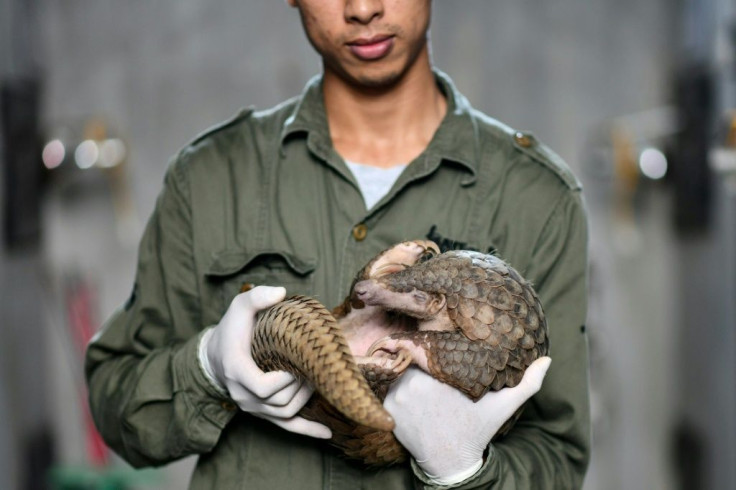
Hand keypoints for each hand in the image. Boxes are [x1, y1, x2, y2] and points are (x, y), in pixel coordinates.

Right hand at [203, 285, 330, 438]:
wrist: (218, 355)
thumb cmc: (233, 329)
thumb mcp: (239, 306)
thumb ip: (256, 296)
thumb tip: (280, 292)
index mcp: (237, 370)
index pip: (260, 387)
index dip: (282, 380)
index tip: (295, 364)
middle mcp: (243, 394)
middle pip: (278, 402)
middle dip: (301, 386)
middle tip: (314, 367)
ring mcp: (253, 407)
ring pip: (285, 414)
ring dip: (305, 399)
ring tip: (317, 380)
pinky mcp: (263, 413)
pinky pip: (286, 427)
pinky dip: (307, 431)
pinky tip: (327, 433)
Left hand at [384, 357, 551, 483]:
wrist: (450, 463)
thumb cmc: (476, 430)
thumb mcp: (503, 406)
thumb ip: (527, 383)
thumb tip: (548, 360)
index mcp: (441, 378)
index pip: (430, 348)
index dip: (434, 346)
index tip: (442, 351)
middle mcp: (415, 385)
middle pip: (413, 358)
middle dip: (422, 360)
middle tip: (432, 364)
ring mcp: (399, 397)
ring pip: (400, 372)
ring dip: (408, 373)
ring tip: (423, 379)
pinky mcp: (389, 409)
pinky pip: (389, 388)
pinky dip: (398, 389)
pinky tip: (412, 395)